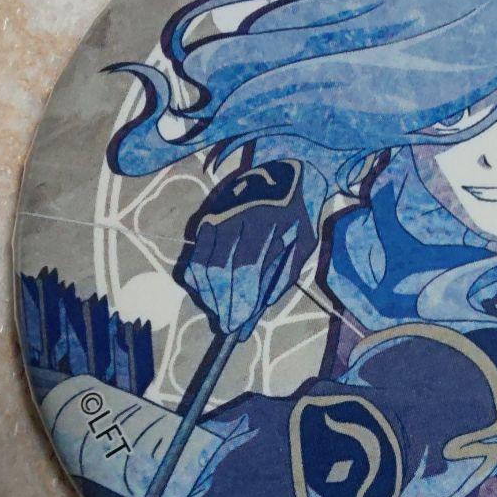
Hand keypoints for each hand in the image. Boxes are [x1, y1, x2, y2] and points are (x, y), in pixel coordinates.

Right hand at [176, 161, 313, 337]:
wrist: (285, 170)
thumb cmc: (299, 214)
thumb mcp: (302, 246)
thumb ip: (278, 278)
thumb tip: (253, 312)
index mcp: (264, 222)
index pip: (244, 269)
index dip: (238, 301)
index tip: (236, 326)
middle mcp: (233, 217)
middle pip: (216, 270)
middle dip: (220, 304)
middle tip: (227, 325)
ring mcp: (215, 216)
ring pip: (199, 265)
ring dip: (208, 295)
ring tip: (221, 310)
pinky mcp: (205, 218)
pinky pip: (194, 256)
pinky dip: (200, 279)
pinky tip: (212, 292)